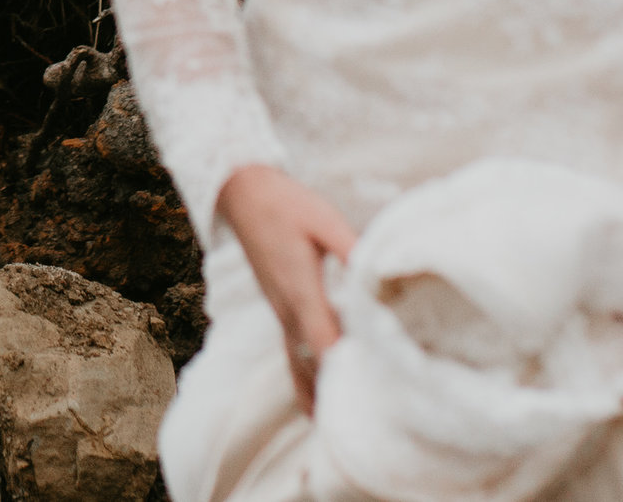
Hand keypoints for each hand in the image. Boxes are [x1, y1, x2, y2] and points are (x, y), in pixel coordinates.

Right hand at [216, 165, 355, 413]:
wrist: (242, 194)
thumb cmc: (286, 203)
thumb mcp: (323, 218)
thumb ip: (351, 247)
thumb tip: (380, 273)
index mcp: (301, 288)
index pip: (322, 340)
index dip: (340, 368)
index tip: (364, 393)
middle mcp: (288, 309)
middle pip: (310, 364)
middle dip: (333, 393)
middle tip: (360, 427)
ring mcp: (280, 312)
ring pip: (297, 365)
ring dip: (317, 394)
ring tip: (338, 429)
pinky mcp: (279, 309)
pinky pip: (290, 355)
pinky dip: (303, 381)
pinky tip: (314, 400)